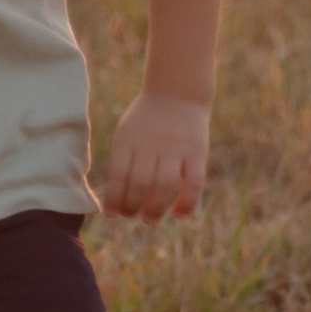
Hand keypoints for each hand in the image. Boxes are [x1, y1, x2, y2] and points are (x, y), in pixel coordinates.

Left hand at [99, 91, 208, 220]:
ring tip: (150, 219)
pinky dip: (187, 203)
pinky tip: (179, 214)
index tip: (113, 214)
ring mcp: (175, 148)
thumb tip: (116, 202)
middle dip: (133, 207)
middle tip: (133, 216)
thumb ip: (121, 164)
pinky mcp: (196, 152)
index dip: (114, 199)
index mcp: (128, 140)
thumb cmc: (145, 122)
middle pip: (139, 183)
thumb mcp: (126, 133)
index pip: (117, 175)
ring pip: (164, 186)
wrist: (176, 92)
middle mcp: (150, 144)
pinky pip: (194, 183)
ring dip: (156, 208)